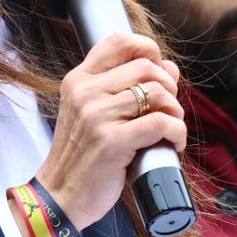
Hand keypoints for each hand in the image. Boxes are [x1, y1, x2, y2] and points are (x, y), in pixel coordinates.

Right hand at [34, 33, 185, 230]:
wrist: (60, 195)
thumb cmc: (82, 156)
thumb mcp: (94, 114)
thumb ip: (126, 87)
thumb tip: (169, 68)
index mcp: (79, 80)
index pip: (118, 41)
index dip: (148, 49)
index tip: (158, 72)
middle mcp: (86, 92)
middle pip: (146, 67)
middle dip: (169, 87)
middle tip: (168, 109)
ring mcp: (97, 116)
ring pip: (157, 94)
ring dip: (175, 112)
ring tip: (171, 128)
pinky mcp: (112, 142)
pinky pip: (159, 124)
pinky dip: (176, 133)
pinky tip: (173, 144)